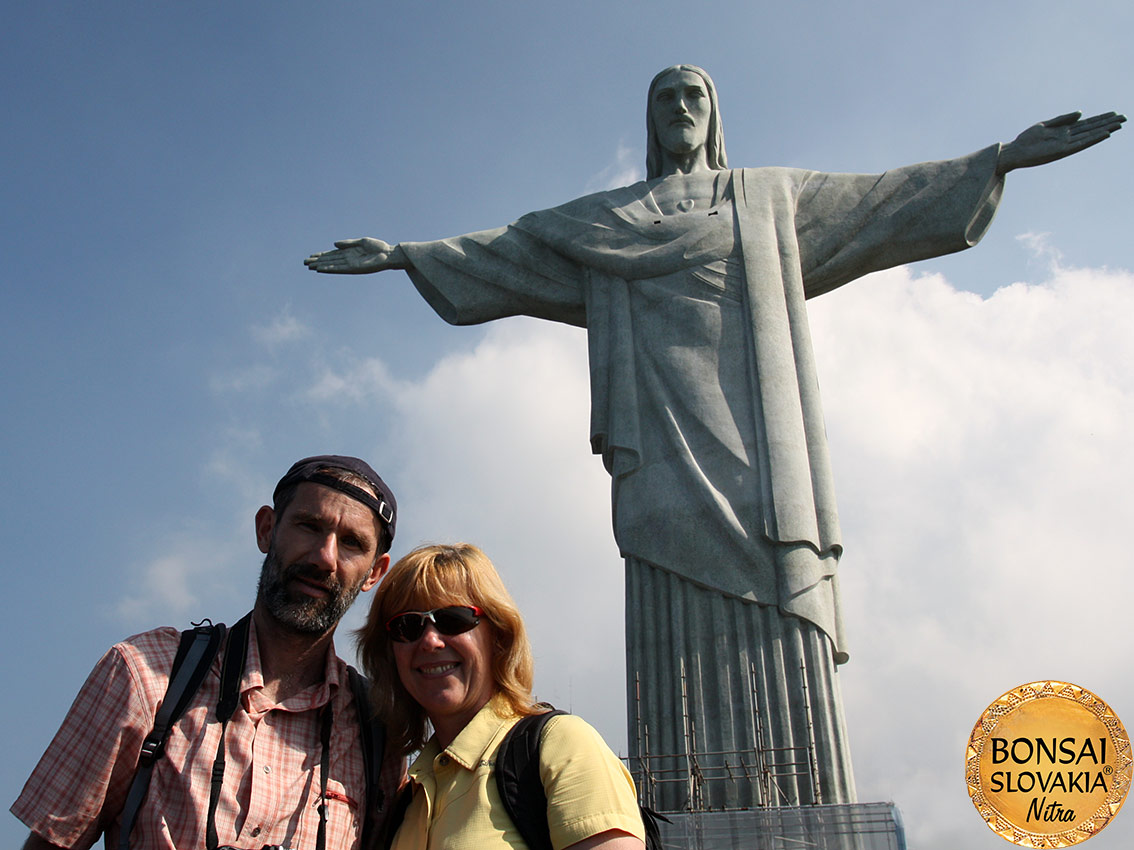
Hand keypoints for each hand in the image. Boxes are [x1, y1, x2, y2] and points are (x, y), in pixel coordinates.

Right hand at [303, 238, 407, 273]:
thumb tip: (334, 244)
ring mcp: (350, 264)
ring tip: (309, 266)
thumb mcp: (361, 241)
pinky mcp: (354, 268)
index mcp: (349, 252)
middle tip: (305, 262)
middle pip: (329, 260)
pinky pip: (339, 269)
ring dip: (320, 266)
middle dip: (317, 261)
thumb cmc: (378, 247)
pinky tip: (321, 269)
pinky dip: (330, 269)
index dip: (322, 255)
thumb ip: (347, 243)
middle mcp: (348, 259)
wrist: (388, 254)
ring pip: (332, 265)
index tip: (312, 255)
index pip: (332, 254)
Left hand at [997, 111, 1125, 174]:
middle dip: (1107, 123)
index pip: (1086, 124)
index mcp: (1064, 131)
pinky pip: (1081, 144)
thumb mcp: (1045, 125)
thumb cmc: (1027, 140)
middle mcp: (1068, 138)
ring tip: (1119, 125)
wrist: (1014, 152)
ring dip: (1104, 130)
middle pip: (1092, 129)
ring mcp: (1066, 144)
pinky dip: (1093, 139)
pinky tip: (1104, 134)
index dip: (1100, 119)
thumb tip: (1081, 113)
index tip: (1114, 114)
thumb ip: (1063, 119)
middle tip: (1124, 118)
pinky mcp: (1062, 151)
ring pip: (1090, 136)